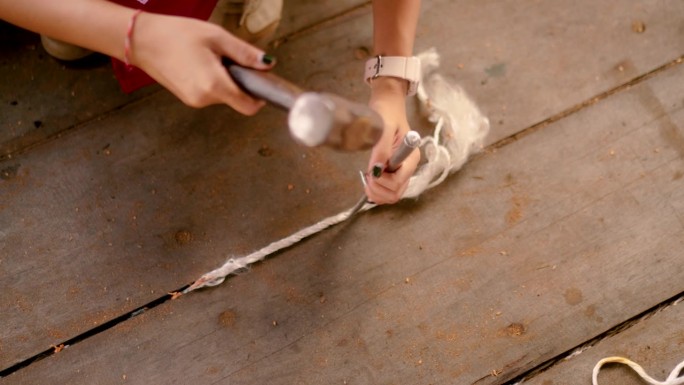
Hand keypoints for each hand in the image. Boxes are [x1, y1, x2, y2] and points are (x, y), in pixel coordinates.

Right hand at [130, 13, 273, 113]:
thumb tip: (267, 64)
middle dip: (239, 82)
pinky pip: (209, 94)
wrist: (141, 39)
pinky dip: (212, 82)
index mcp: (214, 85)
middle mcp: (204, 99)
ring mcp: (194, 101)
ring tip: (210, 58)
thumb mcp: (217, 37)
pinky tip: (200, 63)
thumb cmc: (177, 34)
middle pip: (237, 99)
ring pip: (223, 96)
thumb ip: (245, 54)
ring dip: (225, 81)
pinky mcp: (187, 99)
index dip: (259, 97)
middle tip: (228, 58)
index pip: (249, 106)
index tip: (260, 81)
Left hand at [364, 77, 419, 203]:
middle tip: (367, 178)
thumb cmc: (386, 113)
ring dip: (377, 193)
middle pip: (397, 193)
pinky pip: (388, 190)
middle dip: (379, 190)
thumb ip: (381, 149)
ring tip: (367, 180)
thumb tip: (375, 169)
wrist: (387, 105)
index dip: (383, 181)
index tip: (370, 171)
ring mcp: (401, 170)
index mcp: (411, 157)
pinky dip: (377, 191)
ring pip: (393, 195)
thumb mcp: (383, 128)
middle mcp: (408, 167)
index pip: (399, 181)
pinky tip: (369, 181)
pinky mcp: (393, 171)